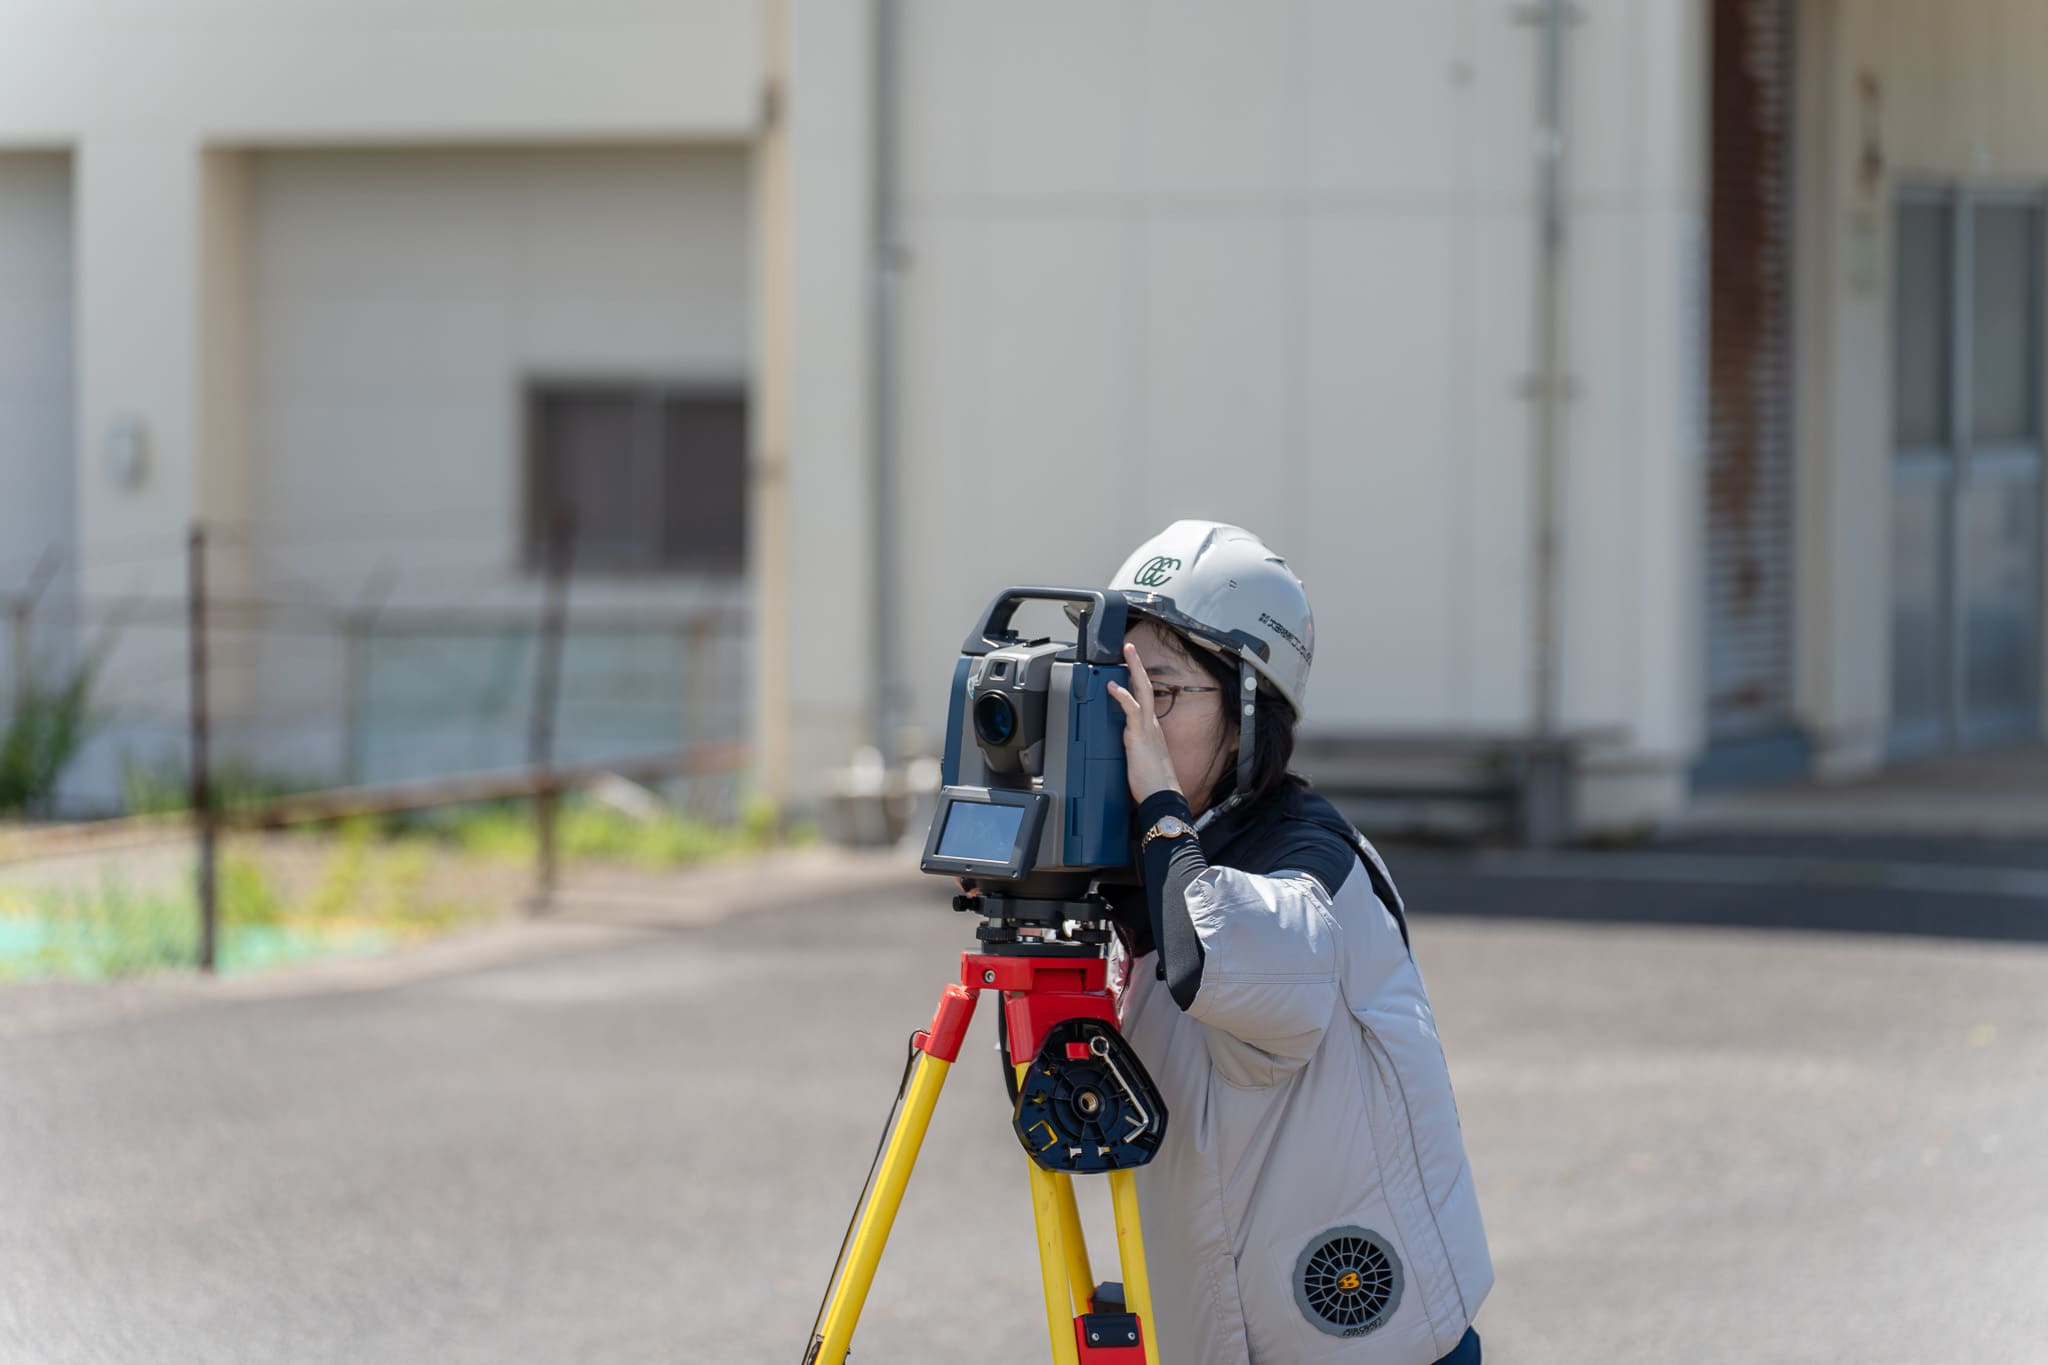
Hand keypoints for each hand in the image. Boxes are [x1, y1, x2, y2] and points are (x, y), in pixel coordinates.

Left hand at [1105, 643, 1182, 804]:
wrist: (1162, 796)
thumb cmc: (1153, 784)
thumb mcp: (1141, 761)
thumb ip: (1133, 749)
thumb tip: (1124, 748)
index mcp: (1151, 729)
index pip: (1144, 698)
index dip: (1137, 682)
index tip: (1129, 669)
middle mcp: (1151, 724)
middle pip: (1146, 687)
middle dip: (1137, 666)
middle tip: (1130, 647)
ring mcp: (1146, 728)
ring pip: (1142, 691)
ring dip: (1134, 669)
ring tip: (1127, 652)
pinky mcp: (1139, 735)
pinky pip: (1132, 710)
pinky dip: (1123, 696)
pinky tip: (1112, 687)